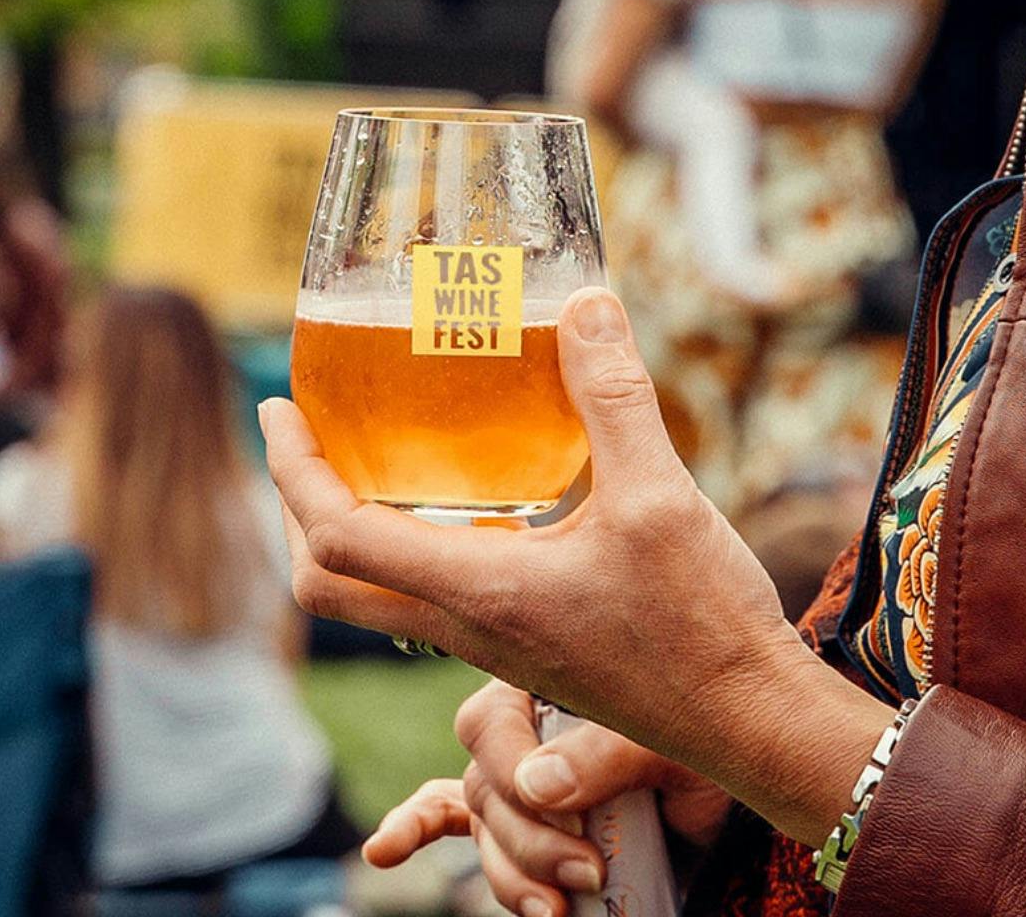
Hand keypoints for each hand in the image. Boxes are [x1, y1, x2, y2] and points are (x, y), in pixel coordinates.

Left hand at [263, 287, 891, 845]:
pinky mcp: (529, 652)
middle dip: (300, 511)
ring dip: (352, 533)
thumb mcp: (660, 494)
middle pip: (332, 585)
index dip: (293, 472)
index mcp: (483, 591)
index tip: (279, 410)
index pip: (340, 539)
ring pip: (380, 599)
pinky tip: (476, 507)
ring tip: (377, 461)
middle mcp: (472, 627)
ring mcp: (497, 648)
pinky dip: (416, 550)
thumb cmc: (702, 621)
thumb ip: (614, 398)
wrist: (746, 719)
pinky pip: (436, 603)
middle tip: (310, 441)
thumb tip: (585, 306)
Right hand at [364, 681, 731, 916]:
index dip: (509, 770)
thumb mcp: (673, 744)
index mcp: (551, 682)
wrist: (733, 787)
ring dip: (514, 876)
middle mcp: (524, 727)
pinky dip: (413, 829)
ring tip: (564, 906)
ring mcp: (515, 775)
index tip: (556, 808)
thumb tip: (539, 787)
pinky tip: (385, 849)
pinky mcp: (519, 822)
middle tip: (588, 871)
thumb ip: (609, 754)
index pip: (488, 721)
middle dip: (529, 843)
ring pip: (482, 833)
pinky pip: (444, 817)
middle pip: (483, 789)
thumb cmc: (705, 749)